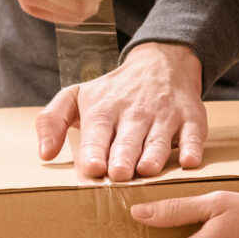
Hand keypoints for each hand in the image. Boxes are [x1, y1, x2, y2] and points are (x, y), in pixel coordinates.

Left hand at [36, 41, 206, 178]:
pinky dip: (193, 148)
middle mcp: (135, 112)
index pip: (98, 132)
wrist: (162, 63)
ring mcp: (165, 116)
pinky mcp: (192, 119)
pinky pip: (194, 135)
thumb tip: (44, 154)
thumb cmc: (113, 92)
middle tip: (120, 174)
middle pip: (129, 140)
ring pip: (159, 140)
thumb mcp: (75, 97)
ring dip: (154, 155)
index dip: (96, 150)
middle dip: (124, 157)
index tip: (93, 167)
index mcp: (104, 109)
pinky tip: (189, 161)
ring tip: (147, 170)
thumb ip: (51, 121)